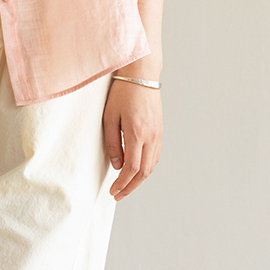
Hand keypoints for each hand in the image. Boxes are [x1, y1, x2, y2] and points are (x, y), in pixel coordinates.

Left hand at [103, 78, 163, 200]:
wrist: (142, 74)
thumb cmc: (122, 92)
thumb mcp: (109, 118)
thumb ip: (112, 143)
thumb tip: (117, 166)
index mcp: (137, 133)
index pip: (131, 168)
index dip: (122, 183)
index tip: (113, 191)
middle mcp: (151, 136)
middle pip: (144, 172)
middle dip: (130, 187)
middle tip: (118, 195)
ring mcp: (158, 134)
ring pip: (151, 166)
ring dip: (139, 180)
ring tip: (125, 186)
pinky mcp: (160, 131)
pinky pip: (155, 156)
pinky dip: (146, 168)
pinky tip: (136, 171)